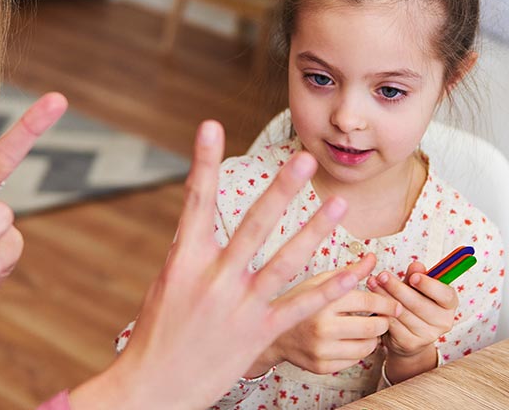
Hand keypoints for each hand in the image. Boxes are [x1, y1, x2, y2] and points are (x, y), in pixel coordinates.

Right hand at [69, 121, 362, 409]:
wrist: (154, 387)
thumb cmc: (160, 331)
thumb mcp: (168, 283)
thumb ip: (191, 250)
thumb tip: (199, 219)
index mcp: (184, 260)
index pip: (196, 201)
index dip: (203, 162)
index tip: (210, 125)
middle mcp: (214, 279)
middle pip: (253, 227)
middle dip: (280, 191)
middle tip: (304, 159)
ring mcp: (240, 307)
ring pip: (285, 263)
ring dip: (314, 232)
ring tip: (339, 206)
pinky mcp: (260, 333)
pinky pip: (302, 305)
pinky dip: (330, 287)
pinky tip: (354, 271)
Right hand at [255, 255, 399, 375]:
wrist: (271, 333)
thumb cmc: (297, 302)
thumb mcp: (319, 281)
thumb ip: (349, 272)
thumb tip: (373, 258)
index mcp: (323, 301)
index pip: (368, 302)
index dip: (386, 303)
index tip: (395, 304)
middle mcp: (322, 327)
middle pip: (373, 327)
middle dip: (384, 322)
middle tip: (383, 318)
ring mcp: (321, 350)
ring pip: (368, 347)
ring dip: (373, 338)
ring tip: (367, 329)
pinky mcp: (321, 367)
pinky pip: (355, 361)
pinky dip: (358, 350)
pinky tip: (351, 340)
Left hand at [367, 261, 457, 361]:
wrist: (408, 336)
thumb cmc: (414, 305)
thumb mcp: (417, 288)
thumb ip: (416, 276)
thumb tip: (417, 265)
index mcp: (449, 305)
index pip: (445, 295)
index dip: (430, 285)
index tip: (413, 277)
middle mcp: (443, 322)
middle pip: (419, 304)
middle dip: (397, 287)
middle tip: (382, 275)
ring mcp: (428, 336)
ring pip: (403, 313)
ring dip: (385, 297)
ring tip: (372, 283)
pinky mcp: (410, 344)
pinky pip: (393, 325)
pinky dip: (382, 312)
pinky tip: (373, 302)